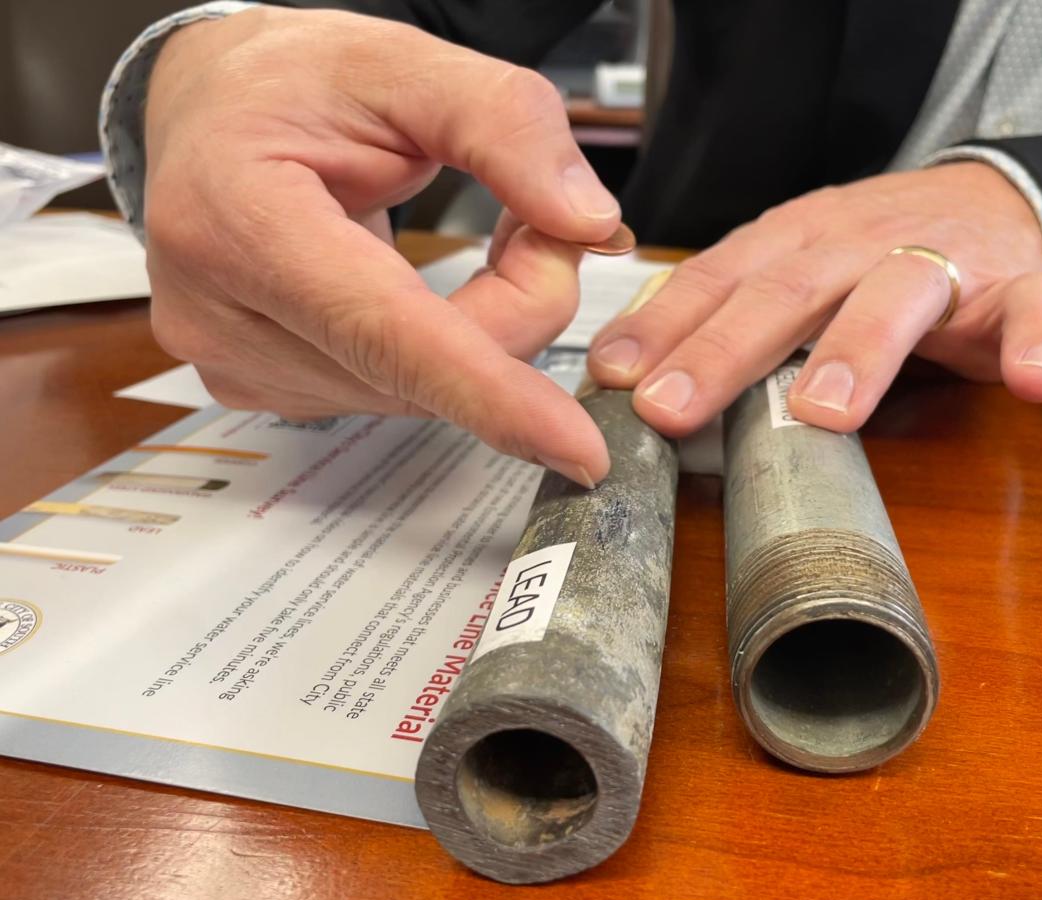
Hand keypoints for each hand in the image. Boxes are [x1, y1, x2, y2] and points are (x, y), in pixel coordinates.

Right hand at [143, 7, 622, 485]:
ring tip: (487, 237)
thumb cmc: (286, 81)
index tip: (574, 447)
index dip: (485, 392)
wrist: (208, 112)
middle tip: (547, 224)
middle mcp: (220, 314)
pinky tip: (436, 290)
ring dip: (486, 331)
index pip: (379, 329)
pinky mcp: (265, 390)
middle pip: (419, 370)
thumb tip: (585, 222)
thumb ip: (504, 125)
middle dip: (517, 307)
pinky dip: (447, 352)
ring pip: (418, 392)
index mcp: (233, 217)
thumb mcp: (402, 61)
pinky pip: (394, 393)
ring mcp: (239, 365)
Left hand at [587, 162, 1041, 434]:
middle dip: (727, 350)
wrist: (990, 202)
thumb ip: (726, 314)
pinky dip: (1040, 343)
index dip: (663, 326)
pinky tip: (1036, 383)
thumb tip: (626, 378)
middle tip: (674, 407)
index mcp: (793, 244)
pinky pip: (1039, 310)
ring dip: (860, 349)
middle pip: (789, 291)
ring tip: (825, 410)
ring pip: (899, 294)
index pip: (717, 280)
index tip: (612, 377)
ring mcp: (939, 263)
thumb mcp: (789, 270)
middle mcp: (856, 245)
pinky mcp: (1018, 287)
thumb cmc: (869, 253)